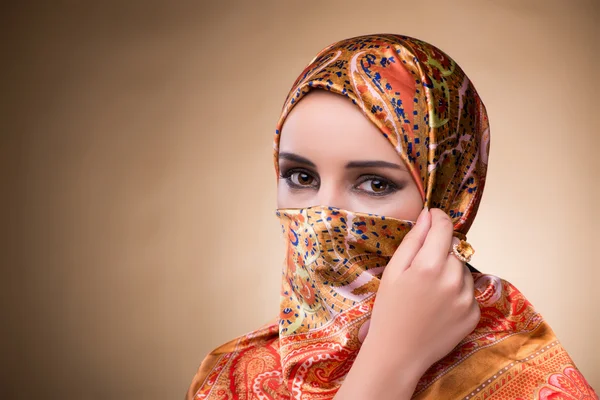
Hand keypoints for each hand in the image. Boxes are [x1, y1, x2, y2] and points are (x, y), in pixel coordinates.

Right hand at [335, 207, 479, 399]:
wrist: (398, 353)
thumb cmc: (389, 311)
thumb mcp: (393, 272)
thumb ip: (413, 241)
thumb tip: (427, 215)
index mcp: (429, 266)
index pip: (445, 228)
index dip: (438, 218)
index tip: (432, 216)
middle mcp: (453, 279)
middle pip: (453, 249)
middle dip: (439, 252)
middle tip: (420, 270)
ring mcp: (466, 298)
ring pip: (462, 270)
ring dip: (449, 272)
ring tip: (429, 291)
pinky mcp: (473, 314)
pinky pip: (468, 291)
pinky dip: (456, 292)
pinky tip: (438, 305)